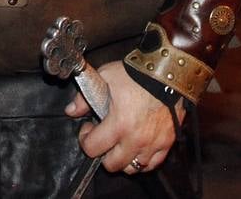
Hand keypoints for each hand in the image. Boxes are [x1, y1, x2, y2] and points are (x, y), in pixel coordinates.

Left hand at [65, 60, 181, 173]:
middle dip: (103, 153)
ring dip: (123, 160)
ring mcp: (153, 143)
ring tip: (120, 144)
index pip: (93, 148)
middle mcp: (136, 139)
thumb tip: (71, 110)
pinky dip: (143, 161)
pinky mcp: (167, 142)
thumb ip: (85, 96)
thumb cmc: (137, 73)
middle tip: (104, 138)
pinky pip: (153, 164)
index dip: (85, 139)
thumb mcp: (106, 77)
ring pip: (133, 168)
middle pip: (112, 164)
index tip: (88, 128)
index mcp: (119, 124)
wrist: (169, 71)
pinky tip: (137, 149)